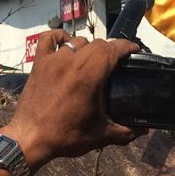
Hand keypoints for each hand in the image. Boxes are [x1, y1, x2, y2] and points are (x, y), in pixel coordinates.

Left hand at [0, 30, 143, 169]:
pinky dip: (59, 37)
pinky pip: (49, 38)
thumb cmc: (66, 136)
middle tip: (115, 64)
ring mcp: (54, 59)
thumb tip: (144, 131)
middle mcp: (72, 61)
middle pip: (98, 44)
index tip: (134, 51)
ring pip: (77, 41)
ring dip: (88, 47)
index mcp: (90, 75)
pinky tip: (66, 44)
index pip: (113, 49)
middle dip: (110, 50)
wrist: (30, 138)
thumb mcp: (100, 135)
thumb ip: (125, 132)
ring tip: (92, 60)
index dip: (126, 47)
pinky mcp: (39, 62)